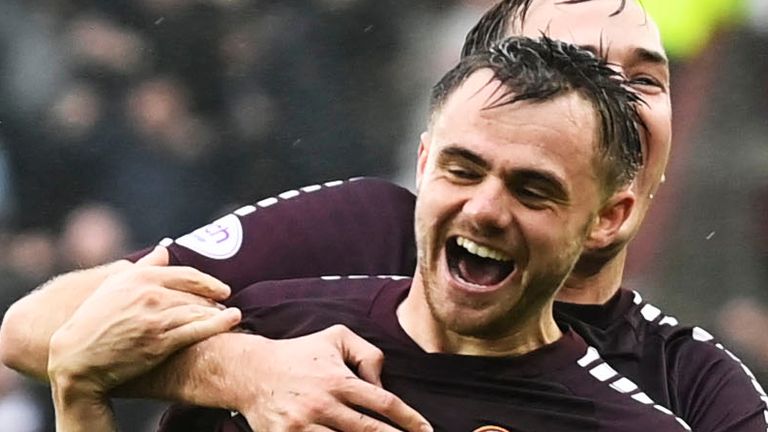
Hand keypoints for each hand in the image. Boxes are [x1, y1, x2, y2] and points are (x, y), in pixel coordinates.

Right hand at [47, 246, 241, 397]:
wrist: (76, 359)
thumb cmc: (92, 322)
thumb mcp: (114, 287)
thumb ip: (143, 267)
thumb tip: (163, 250)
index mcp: (140, 278)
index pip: (186, 275)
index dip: (208, 282)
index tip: (222, 288)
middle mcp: (150, 295)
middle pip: (196, 293)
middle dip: (214, 299)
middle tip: (225, 305)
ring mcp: (157, 318)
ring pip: (199, 311)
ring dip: (218, 312)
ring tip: (229, 316)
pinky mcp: (161, 342)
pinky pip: (198, 330)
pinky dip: (219, 324)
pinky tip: (233, 320)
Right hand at [237, 325, 431, 431]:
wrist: (249, 371)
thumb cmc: (298, 354)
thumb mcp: (336, 337)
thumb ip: (367, 353)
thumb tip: (383, 384)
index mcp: (338, 379)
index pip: (384, 402)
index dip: (409, 419)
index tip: (426, 431)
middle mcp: (322, 403)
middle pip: (369, 431)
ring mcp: (303, 425)